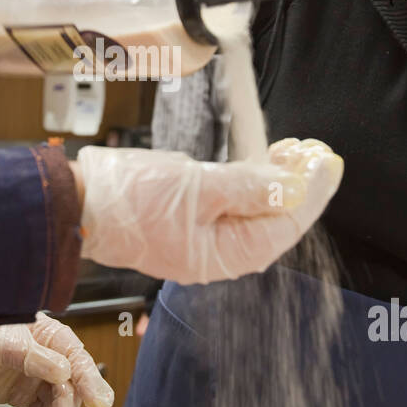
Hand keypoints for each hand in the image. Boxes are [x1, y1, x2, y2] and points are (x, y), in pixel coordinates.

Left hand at [0, 312, 113, 406]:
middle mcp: (46, 354)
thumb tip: (63, 371)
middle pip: (74, 382)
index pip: (75, 355)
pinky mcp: (24, 394)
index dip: (89, 378)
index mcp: (45, 333)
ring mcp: (36, 375)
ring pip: (62, 401)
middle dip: (72, 405)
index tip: (99, 402)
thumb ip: (29, 356)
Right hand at [76, 138, 343, 283]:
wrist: (77, 203)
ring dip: (277, 180)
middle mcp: (219, 254)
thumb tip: (293, 188)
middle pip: (275, 220)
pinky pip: (234, 205)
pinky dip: (251, 183)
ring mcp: (204, 238)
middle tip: (315, 151)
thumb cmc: (128, 199)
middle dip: (299, 185)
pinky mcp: (191, 221)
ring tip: (294, 151)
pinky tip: (261, 163)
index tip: (329, 161)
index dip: (312, 192)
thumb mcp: (197, 186)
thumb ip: (248, 186)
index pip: (285, 225)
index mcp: (225, 255)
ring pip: (256, 210)